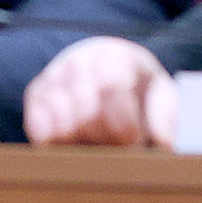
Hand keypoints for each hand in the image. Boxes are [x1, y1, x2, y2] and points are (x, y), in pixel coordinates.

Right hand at [24, 37, 174, 147]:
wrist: (102, 72)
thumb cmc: (136, 90)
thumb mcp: (160, 94)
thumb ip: (167, 114)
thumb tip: (165, 140)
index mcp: (114, 56)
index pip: (110, 87)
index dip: (124, 124)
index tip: (133, 142)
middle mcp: (79, 60)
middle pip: (86, 112)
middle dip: (104, 139)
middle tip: (115, 146)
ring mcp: (53, 76)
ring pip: (62, 124)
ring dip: (83, 143)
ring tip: (96, 142)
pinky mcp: (35, 95)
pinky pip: (39, 128)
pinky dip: (55, 142)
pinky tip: (73, 142)